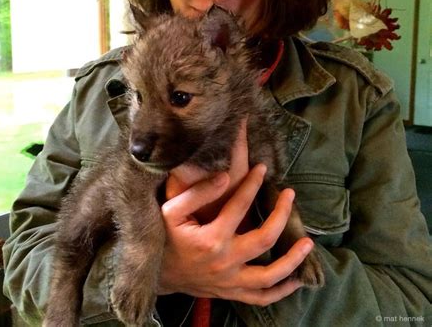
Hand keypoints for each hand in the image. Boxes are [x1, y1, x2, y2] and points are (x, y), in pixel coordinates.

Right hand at [158, 123, 313, 305]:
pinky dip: (282, 291)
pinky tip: (296, 280)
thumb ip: (198, 193)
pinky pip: (262, 298)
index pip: (239, 205)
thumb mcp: (171, 211)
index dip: (253, 184)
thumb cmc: (164, 238)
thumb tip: (225, 177)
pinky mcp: (231, 293)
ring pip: (270, 275)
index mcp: (210, 239)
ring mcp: (230, 281)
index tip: (262, 168)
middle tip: (290, 195)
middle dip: (281, 213)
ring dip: (293, 259)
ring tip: (308, 243)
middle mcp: (225, 261)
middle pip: (264, 238)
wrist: (157, 274)